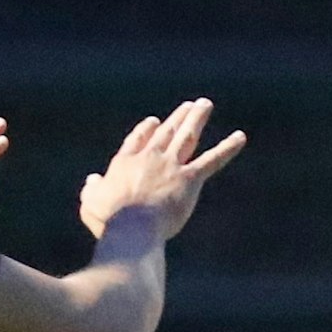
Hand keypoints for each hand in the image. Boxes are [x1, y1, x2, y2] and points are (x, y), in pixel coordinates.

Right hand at [80, 99, 245, 240]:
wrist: (132, 226)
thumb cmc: (108, 220)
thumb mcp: (90, 205)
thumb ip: (91, 191)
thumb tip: (92, 181)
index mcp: (125, 162)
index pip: (137, 140)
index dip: (146, 130)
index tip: (154, 121)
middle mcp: (150, 157)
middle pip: (165, 132)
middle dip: (177, 118)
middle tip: (188, 106)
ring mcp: (171, 165)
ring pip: (187, 136)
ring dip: (196, 118)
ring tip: (204, 105)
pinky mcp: (190, 179)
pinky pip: (213, 160)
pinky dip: (228, 148)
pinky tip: (241, 137)